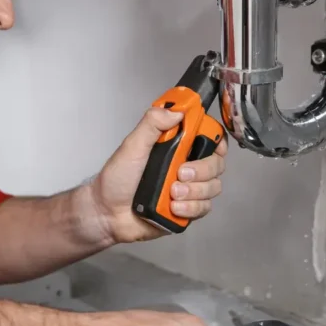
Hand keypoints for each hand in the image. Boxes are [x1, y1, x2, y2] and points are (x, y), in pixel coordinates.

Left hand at [89, 107, 227, 244]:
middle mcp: (186, 166)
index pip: (209, 136)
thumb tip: (176, 111)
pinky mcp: (188, 210)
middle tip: (180, 173)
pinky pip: (204, 208)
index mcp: (175, 146)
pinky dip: (189, 208)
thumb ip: (152, 124)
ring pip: (213, 187)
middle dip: (201, 170)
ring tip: (171, 193)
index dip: (214, 138)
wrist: (108, 214)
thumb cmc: (117, 179)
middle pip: (216, 163)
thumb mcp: (132, 146)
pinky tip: (173, 207)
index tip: (208, 141)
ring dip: (193, 191)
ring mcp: (189, 189)